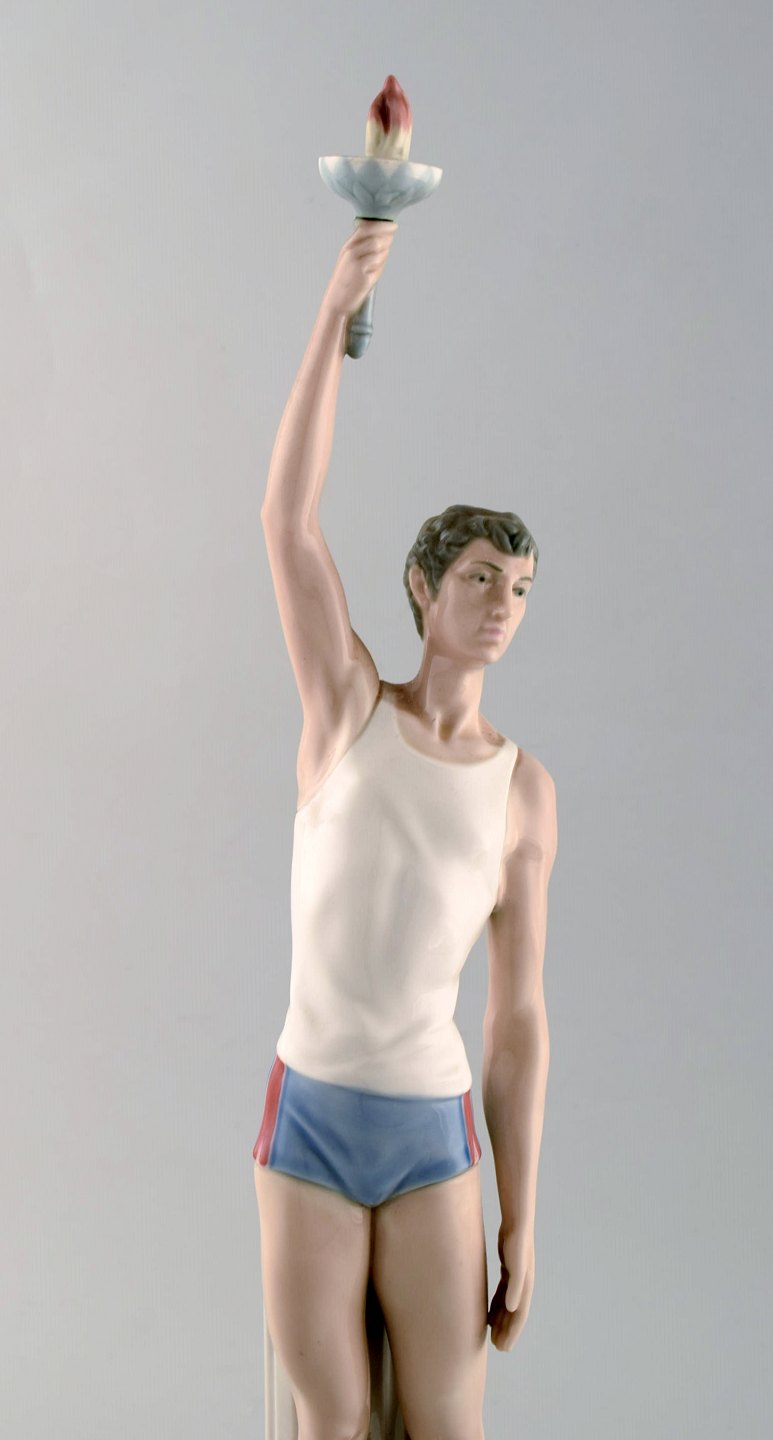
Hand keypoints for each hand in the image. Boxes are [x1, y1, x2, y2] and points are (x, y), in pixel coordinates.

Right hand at [323, 220, 396, 319]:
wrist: (337, 301)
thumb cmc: (346, 282)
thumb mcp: (350, 260)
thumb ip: (364, 248)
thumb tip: (384, 238)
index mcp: (348, 246)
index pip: (366, 227)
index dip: (382, 224)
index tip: (392, 224)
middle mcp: (352, 251)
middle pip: (375, 235)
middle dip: (387, 233)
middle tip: (393, 232)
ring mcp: (357, 263)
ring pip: (379, 249)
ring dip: (384, 252)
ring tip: (380, 259)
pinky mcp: (363, 275)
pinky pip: (379, 264)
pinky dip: (380, 266)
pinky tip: (375, 272)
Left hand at [487, 1224, 534, 1350]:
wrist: (518, 1222)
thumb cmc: (517, 1242)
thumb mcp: (516, 1263)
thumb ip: (515, 1285)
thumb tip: (512, 1308)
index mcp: (525, 1287)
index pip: (519, 1316)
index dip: (512, 1333)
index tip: (503, 1348)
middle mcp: (522, 1285)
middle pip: (514, 1314)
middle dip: (507, 1331)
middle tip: (496, 1347)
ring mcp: (516, 1278)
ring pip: (508, 1305)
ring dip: (502, 1321)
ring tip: (492, 1335)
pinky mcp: (508, 1270)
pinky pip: (502, 1294)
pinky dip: (497, 1306)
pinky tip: (489, 1314)